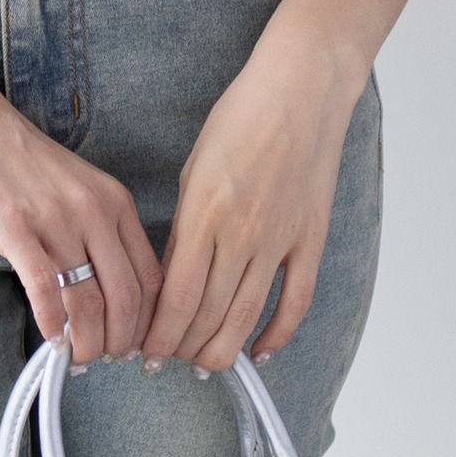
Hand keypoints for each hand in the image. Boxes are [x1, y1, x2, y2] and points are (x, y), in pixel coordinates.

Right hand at [0, 85, 163, 367]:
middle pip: (127, 296)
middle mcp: (93, 210)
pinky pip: (46, 290)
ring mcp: (56, 220)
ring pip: (89, 301)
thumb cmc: (19, 159)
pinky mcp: (17, 229)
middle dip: (121, 341)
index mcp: (115, 201)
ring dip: (88, 342)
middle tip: (108, 360)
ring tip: (80, 358)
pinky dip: (52, 324)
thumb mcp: (78, 187)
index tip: (138, 345)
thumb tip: (108, 291)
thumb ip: (98, 229)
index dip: (149, 322)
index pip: (151, 277)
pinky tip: (50, 338)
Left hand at [140, 44, 365, 374]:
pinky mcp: (310, 240)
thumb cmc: (240, 118)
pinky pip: (295, 302)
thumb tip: (171, 278)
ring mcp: (280, 240)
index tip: (146, 351)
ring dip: (222, 349)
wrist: (300, 92)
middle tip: (168, 361)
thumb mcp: (193, 170)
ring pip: (248, 317)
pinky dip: (277, 335)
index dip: (160, 334)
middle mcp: (242, 234)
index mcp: (205, 213)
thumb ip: (183, 227)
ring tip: (203, 365)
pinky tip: (259, 352)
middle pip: (210, 315)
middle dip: (184, 347)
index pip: (178, 297)